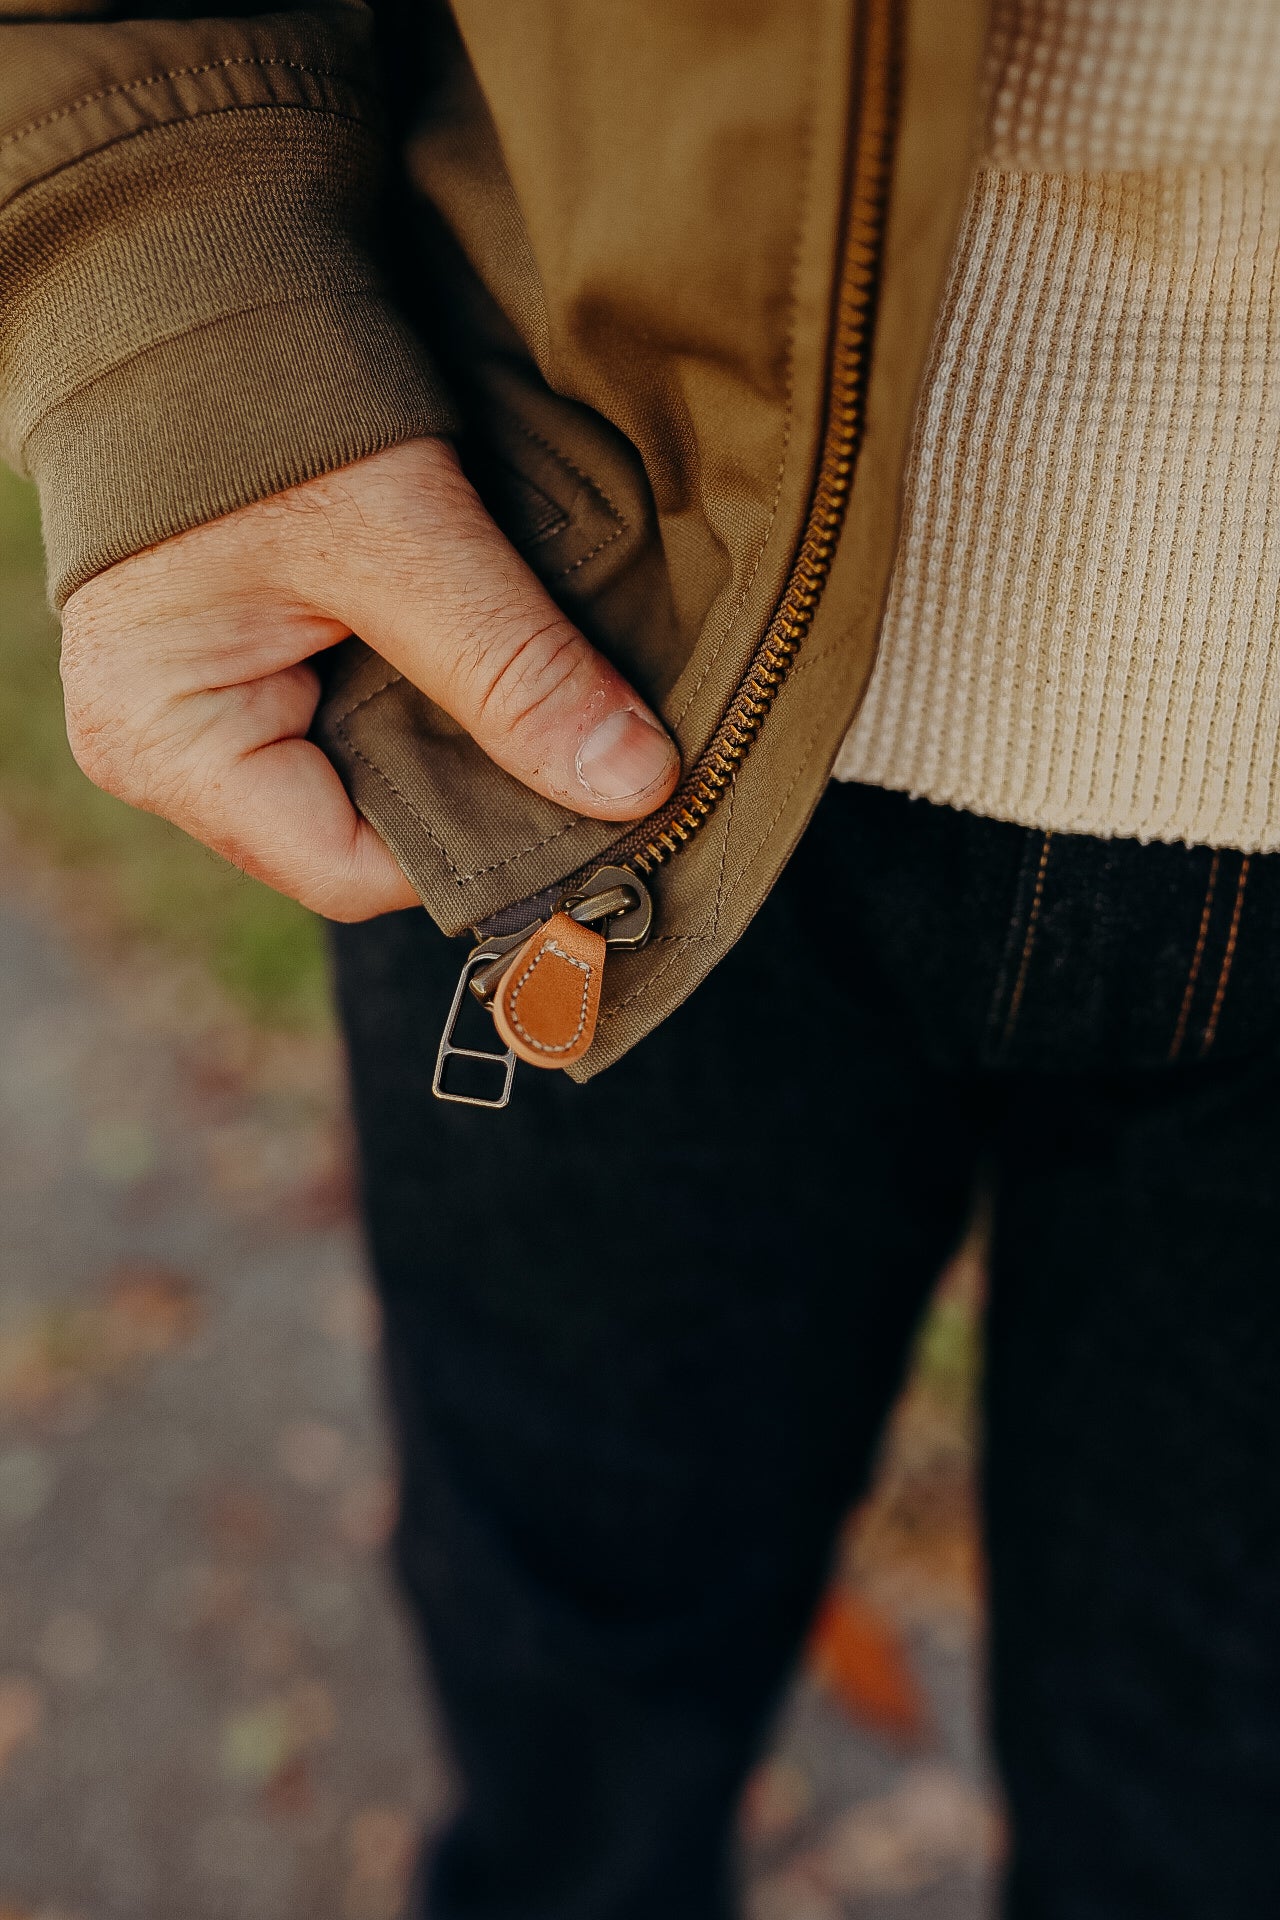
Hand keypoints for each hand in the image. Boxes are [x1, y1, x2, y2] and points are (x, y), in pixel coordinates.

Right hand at [59, 439, 679, 919]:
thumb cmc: (256, 398)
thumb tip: (633, 785)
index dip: (474, 847)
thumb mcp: (400, 537)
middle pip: (361, 835)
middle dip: (474, 793)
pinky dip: (432, 700)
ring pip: (369, 784)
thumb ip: (514, 666)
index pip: (347, 870)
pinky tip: (484, 661)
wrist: (187, 280)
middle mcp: (167, 751)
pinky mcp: (244, 671)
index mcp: (164, 742)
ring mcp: (203, 714)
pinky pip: (358, 725)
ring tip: (533, 694)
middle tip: (583, 748)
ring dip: (460, 744)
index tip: (584, 802)